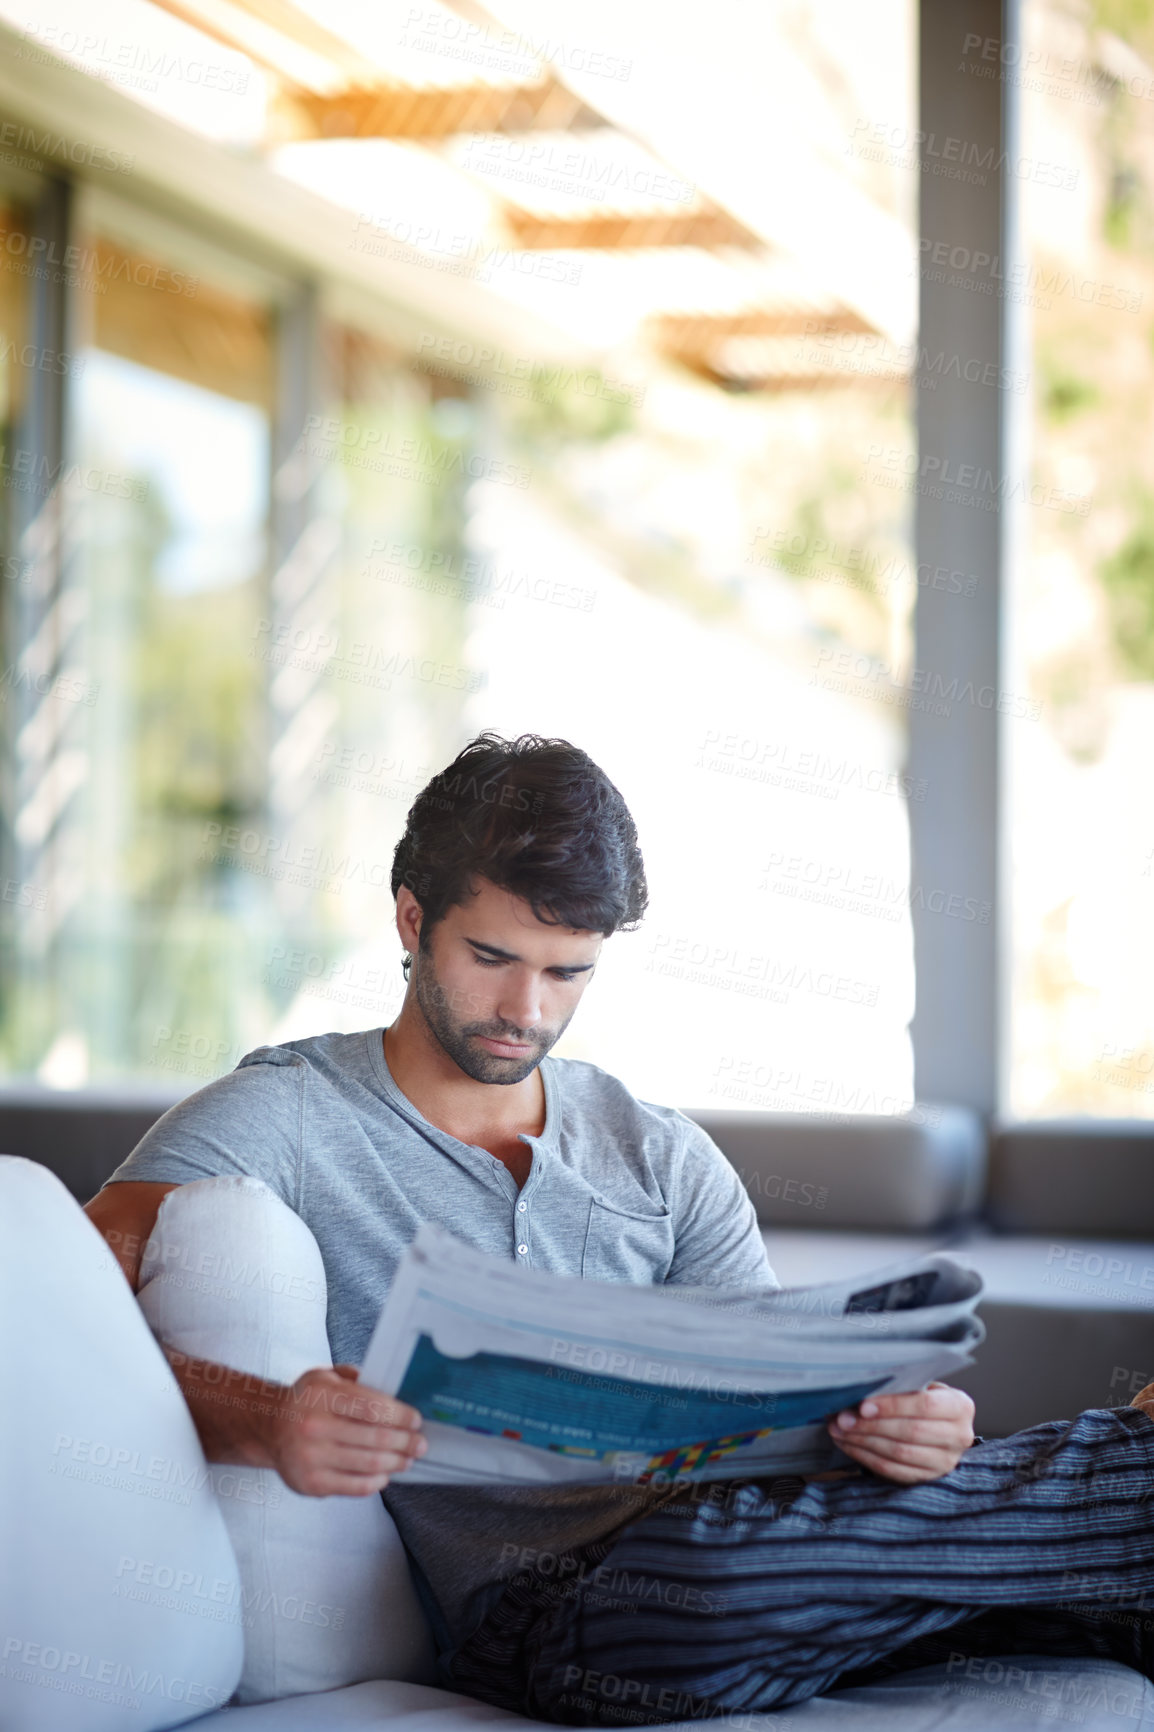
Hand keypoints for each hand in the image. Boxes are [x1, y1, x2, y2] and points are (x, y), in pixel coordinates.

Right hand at [261, 1364, 425, 1497]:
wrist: (268, 1427)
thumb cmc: (305, 1401)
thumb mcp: (325, 1377)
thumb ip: (356, 1378)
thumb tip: (393, 1388)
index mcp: (322, 1396)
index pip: (372, 1407)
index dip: (400, 1416)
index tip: (415, 1420)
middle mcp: (314, 1427)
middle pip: (375, 1438)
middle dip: (405, 1442)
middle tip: (419, 1443)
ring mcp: (312, 1458)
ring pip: (369, 1464)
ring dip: (395, 1463)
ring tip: (407, 1459)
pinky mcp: (311, 1484)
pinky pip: (354, 1486)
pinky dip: (376, 1482)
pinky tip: (385, 1475)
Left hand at [827, 1382, 974, 1483]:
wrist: (938, 1425)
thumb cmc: (923, 1398)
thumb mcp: (921, 1386)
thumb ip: (901, 1386)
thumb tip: (862, 1388)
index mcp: (960, 1406)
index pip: (926, 1405)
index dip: (893, 1406)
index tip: (863, 1405)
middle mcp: (959, 1436)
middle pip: (910, 1432)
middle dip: (871, 1425)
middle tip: (842, 1418)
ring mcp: (945, 1462)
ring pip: (899, 1453)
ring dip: (863, 1441)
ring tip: (839, 1429)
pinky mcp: (928, 1478)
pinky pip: (892, 1470)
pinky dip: (865, 1457)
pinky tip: (848, 1444)